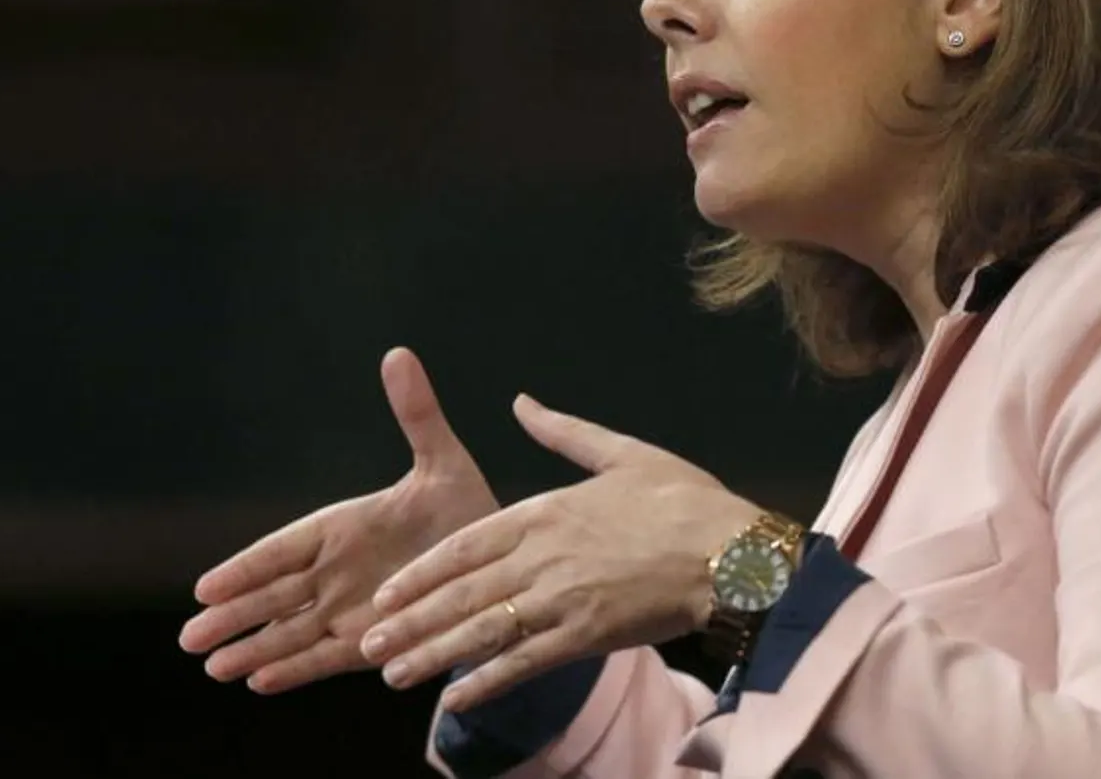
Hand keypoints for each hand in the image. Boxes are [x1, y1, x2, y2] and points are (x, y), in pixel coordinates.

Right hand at [178, 348, 498, 693]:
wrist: (502, 561)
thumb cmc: (466, 507)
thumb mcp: (442, 459)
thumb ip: (416, 414)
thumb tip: (398, 355)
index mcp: (342, 527)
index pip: (283, 549)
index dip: (246, 569)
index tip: (206, 588)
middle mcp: (336, 572)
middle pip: (273, 597)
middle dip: (233, 617)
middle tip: (189, 638)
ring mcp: (349, 610)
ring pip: (290, 632)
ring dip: (254, 649)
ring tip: (213, 669)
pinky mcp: (370, 642)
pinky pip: (325, 657)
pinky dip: (296, 670)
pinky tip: (259, 684)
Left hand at [358, 394, 760, 712]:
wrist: (732, 551)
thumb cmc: (683, 499)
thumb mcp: (621, 452)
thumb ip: (563, 432)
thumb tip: (522, 402)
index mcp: (545, 511)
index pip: (465, 545)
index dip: (421, 572)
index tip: (386, 592)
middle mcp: (542, 557)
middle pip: (461, 593)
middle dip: (411, 621)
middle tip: (368, 644)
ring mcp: (561, 600)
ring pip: (481, 632)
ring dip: (434, 655)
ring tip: (394, 674)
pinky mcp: (586, 635)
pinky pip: (524, 663)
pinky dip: (486, 682)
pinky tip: (456, 698)